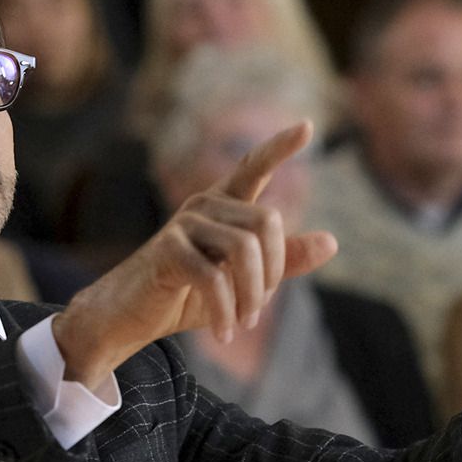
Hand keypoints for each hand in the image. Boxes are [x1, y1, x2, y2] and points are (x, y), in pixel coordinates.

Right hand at [54, 123, 336, 389]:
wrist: (129, 316)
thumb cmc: (186, 294)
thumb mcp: (243, 281)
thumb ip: (283, 262)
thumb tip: (332, 242)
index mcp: (223, 205)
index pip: (253, 167)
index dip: (279, 147)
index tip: (307, 127)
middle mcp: (204, 204)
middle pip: (267, 222)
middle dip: (273, 272)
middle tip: (260, 311)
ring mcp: (184, 223)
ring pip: (245, 249)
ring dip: (252, 297)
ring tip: (244, 323)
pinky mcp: (168, 249)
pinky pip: (214, 278)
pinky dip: (226, 312)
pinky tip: (225, 334)